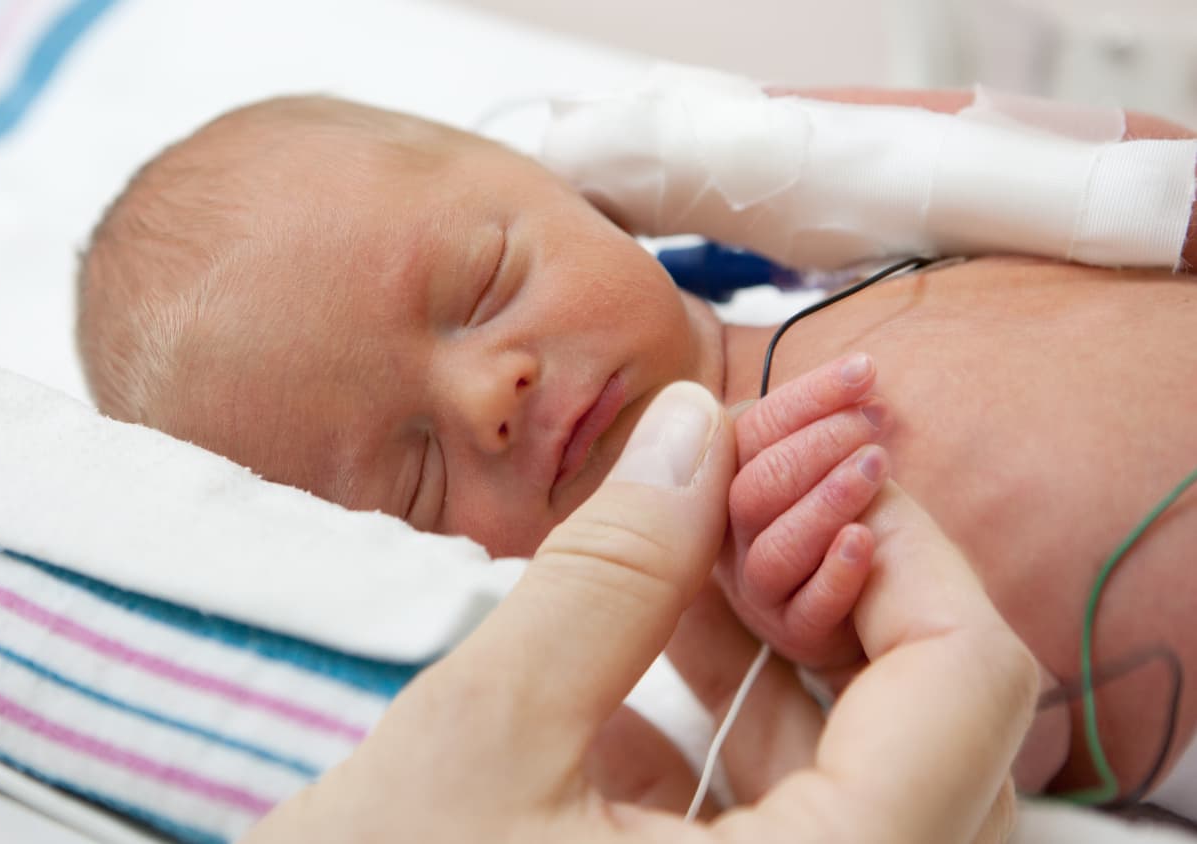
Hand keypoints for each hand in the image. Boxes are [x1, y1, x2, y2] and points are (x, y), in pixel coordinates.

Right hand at [244, 382, 1035, 843]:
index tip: (811, 457)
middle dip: (846, 588)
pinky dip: (745, 722)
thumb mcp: (486, 731)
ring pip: (873, 775)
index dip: (909, 541)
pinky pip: (797, 817)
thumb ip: (612, 568)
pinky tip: (657, 634)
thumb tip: (699, 423)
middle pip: (944, 731)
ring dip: (791, 648)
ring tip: (689, 540)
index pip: (969, 688)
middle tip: (749, 491)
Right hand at [720, 353, 889, 671]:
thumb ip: (815, 427)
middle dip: (816, 443)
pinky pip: (808, 607)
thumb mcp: (823, 464)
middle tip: (874, 420)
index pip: (746, 430)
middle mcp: (731, 539)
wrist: (873, 598)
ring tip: (877, 464)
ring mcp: (759, 590)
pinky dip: (836, 572)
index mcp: (726, 484)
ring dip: (828, 499)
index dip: (806, 397)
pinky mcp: (795, 633)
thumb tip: (858, 371)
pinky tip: (867, 539)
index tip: (863, 371)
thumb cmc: (846, 516)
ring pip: (774, 548)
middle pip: (752, 489)